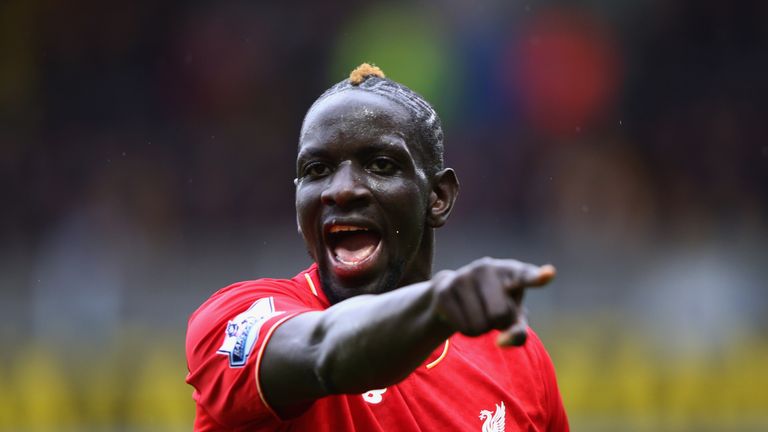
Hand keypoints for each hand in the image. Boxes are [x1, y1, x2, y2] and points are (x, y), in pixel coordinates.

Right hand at [432, 257, 555, 346]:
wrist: (453, 293)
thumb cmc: (493, 304)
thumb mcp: (512, 319)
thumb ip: (518, 333)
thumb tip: (501, 342)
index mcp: (511, 270)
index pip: (526, 275)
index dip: (536, 277)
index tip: (549, 274)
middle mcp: (487, 267)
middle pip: (499, 315)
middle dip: (496, 322)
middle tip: (490, 310)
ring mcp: (464, 276)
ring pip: (480, 325)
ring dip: (480, 328)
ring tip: (476, 310)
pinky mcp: (445, 290)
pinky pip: (463, 328)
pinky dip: (466, 330)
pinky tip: (462, 314)